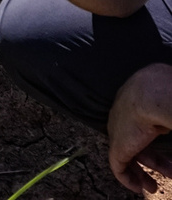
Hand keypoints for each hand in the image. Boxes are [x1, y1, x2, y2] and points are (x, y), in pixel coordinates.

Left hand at [108, 65, 171, 192]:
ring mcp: (118, 131)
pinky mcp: (116, 146)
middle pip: (137, 142)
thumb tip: (170, 128)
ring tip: (154, 188)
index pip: (142, 126)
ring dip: (141, 173)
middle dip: (153, 161)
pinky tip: (139, 188)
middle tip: (169, 173)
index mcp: (136, 104)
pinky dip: (128, 179)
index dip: (155, 143)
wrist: (150, 95)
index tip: (168, 156)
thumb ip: (168, 120)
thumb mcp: (168, 111)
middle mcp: (124, 116)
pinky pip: (118, 167)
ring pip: (128, 156)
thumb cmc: (165, 97)